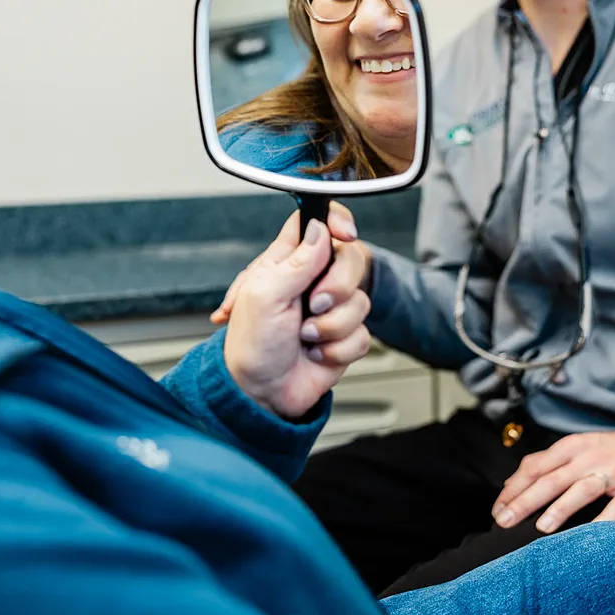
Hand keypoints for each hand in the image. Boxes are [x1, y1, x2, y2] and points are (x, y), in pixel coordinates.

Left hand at [222, 211, 371, 419]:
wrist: (263, 393)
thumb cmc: (252, 345)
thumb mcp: (265, 295)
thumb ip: (296, 260)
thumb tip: (321, 229)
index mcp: (287, 260)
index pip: (317, 221)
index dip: (336, 221)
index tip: (345, 234)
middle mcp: (312, 280)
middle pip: (350, 259)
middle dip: (338, 286)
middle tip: (314, 305)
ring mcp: (330, 309)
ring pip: (360, 301)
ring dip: (332, 326)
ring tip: (305, 337)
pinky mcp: (343, 336)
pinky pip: (362, 333)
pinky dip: (338, 349)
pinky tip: (315, 353)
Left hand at [492, 423, 614, 533]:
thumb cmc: (612, 451)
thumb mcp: (579, 449)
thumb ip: (549, 464)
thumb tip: (513, 484)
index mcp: (571, 447)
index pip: (534, 466)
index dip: (513, 487)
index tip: (497, 508)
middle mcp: (588, 458)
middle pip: (551, 479)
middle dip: (525, 501)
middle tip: (505, 520)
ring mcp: (612, 473)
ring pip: (581, 490)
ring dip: (560, 508)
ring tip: (541, 528)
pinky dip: (603, 521)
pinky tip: (589, 535)